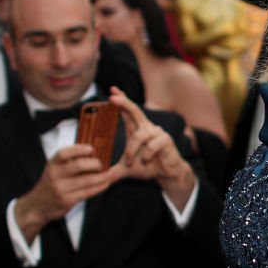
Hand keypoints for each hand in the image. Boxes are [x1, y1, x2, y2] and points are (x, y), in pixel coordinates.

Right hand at [14, 144, 112, 241]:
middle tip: (102, 164)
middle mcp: (55, 175)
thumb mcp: (55, 169)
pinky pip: (88, 192)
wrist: (38, 205)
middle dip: (95, 163)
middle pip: (78, 165)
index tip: (91, 148)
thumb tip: (94, 153)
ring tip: (110, 174)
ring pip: (87, 180)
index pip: (64, 153)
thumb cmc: (51, 183)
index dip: (79, 149)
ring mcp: (61, 189)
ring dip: (102, 177)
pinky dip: (99, 187)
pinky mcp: (67, 200)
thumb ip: (70, 161)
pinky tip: (106, 183)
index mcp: (53, 164)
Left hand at [107, 87, 195, 210]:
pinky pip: (153, 144)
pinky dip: (147, 154)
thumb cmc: (148, 166)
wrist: (167, 173)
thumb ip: (114, 172)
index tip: (112, 89)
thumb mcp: (128, 169)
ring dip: (132, 150)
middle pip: (135, 110)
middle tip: (113, 98)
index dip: (122, 99)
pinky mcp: (166, 140)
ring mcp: (157, 132)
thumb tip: (101, 179)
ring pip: (140, 135)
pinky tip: (146, 161)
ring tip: (131, 162)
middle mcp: (146, 127)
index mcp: (136, 129)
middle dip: (124, 103)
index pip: (128, 111)